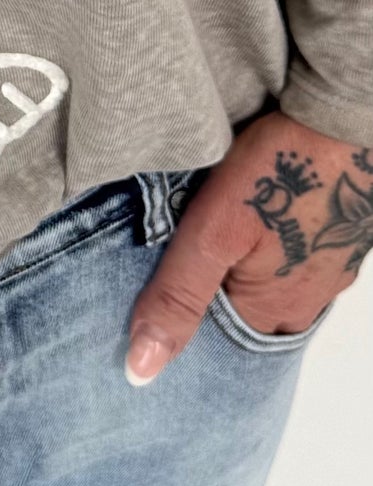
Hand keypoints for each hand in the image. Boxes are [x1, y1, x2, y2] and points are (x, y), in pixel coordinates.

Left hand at [126, 112, 372, 382]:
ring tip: (216, 243)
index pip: (217, 344)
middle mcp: (310, 301)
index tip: (157, 297)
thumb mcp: (210, 233)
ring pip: (276, 287)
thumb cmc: (277, 169)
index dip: (185, 322)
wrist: (343, 116)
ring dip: (247, 274)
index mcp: (275, 311)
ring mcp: (333, 269)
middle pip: (250, 318)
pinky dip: (274, 251)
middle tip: (183, 264)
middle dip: (217, 299)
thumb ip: (177, 297)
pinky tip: (257, 225)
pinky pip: (300, 259)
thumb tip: (141, 370)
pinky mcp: (342, 237)